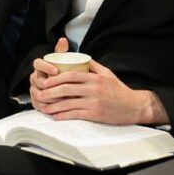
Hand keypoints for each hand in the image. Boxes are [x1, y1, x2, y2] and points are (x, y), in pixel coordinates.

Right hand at [30, 37, 68, 109]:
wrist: (60, 90)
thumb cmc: (61, 74)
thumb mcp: (62, 63)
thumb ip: (61, 52)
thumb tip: (63, 39)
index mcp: (39, 67)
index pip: (37, 63)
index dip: (45, 66)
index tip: (56, 70)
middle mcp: (34, 77)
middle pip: (37, 80)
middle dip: (49, 85)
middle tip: (62, 88)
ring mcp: (33, 89)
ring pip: (38, 93)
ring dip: (50, 97)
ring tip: (62, 99)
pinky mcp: (35, 101)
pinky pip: (38, 104)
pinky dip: (47, 106)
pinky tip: (57, 108)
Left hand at [36, 59, 166, 124]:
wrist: (134, 106)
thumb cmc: (119, 89)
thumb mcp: (107, 73)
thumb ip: (92, 65)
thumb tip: (78, 58)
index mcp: (94, 78)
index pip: (70, 75)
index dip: (55, 78)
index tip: (45, 81)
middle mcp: (93, 89)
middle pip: (66, 89)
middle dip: (50, 92)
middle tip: (39, 94)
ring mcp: (94, 102)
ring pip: (69, 103)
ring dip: (54, 106)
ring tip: (43, 107)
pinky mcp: (96, 114)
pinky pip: (76, 114)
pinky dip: (64, 116)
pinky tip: (56, 116)